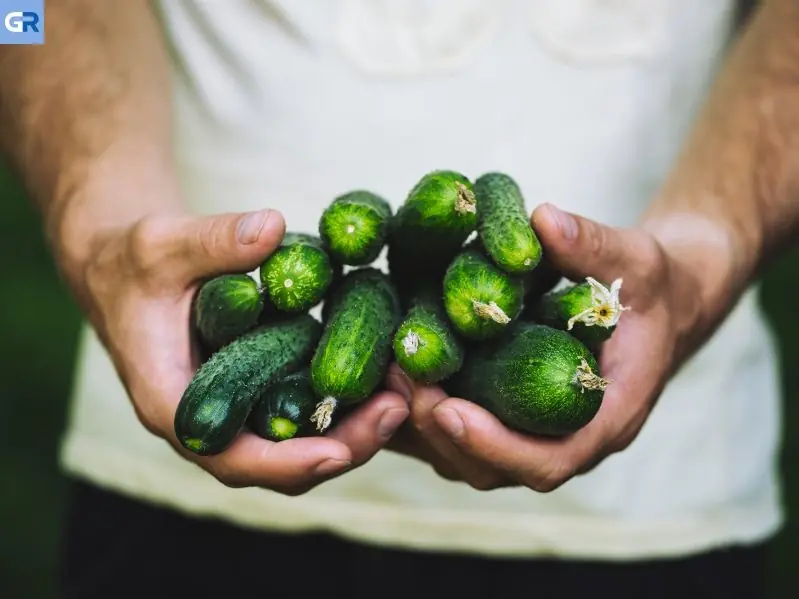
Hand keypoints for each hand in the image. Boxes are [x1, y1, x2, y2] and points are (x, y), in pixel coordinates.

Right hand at [66, 207, 408, 495]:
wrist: (126, 268)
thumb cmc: (136, 260)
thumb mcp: (164, 243)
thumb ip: (213, 240)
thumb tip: (270, 228)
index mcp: (171, 401)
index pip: (226, 455)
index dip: (282, 462)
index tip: (337, 452)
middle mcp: (207, 421)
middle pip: (276, 464)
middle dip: (341, 447)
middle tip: (397, 409)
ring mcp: (233, 411)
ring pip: (294, 445)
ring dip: (351, 431)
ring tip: (403, 396)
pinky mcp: (254, 393)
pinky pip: (299, 414)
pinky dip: (340, 406)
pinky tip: (380, 378)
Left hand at [387, 203, 737, 491]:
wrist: (652, 307)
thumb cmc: (648, 289)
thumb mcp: (634, 260)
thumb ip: (593, 246)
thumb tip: (544, 219)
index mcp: (607, 416)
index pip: (551, 460)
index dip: (497, 446)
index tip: (447, 409)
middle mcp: (567, 437)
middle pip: (495, 469)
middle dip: (441, 432)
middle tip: (399, 380)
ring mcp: (534, 432)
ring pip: (467, 458)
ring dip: (420, 427)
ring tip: (384, 373)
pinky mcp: (509, 416)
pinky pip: (458, 434)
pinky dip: (420, 414)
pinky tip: (389, 374)